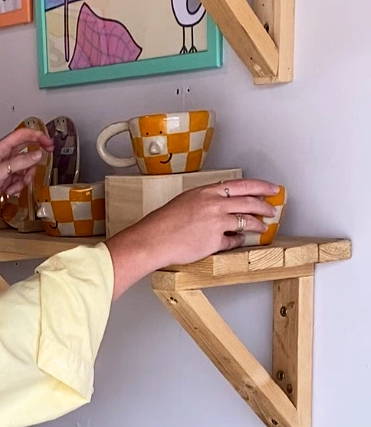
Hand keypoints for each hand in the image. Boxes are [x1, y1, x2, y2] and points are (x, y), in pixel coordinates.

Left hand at [0, 128, 53, 226]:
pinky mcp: (5, 181)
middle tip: (47, 156)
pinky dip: (18, 186)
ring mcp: (4, 169)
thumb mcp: (0, 172)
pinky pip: (20, 180)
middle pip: (26, 150)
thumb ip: (20, 162)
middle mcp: (2, 157)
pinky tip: (9, 192)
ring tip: (16, 185)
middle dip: (36, 156)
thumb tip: (37, 154)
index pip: (22, 135)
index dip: (37, 136)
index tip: (49, 142)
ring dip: (25, 177)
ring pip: (25, 167)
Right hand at [106, 179, 280, 299]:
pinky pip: (233, 241)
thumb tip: (220, 205)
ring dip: (257, 225)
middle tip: (272, 208)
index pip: (241, 185)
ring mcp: (216, 222)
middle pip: (250, 201)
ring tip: (261, 227)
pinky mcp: (215, 240)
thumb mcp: (184, 201)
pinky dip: (237, 241)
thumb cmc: (162, 222)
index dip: (261, 186)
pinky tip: (238, 241)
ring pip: (247, 221)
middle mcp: (214, 204)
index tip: (271, 188)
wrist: (153, 239)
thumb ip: (205, 201)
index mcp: (205, 192)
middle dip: (265, 206)